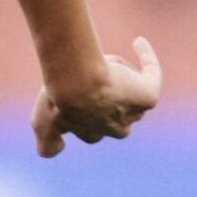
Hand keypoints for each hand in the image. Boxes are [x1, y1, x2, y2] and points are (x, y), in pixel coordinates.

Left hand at [32, 37, 161, 157]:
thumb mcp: (43, 122)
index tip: (79, 91)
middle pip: (120, 115)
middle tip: (100, 75)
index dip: (87, 111)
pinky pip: (152, 75)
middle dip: (112, 99)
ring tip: (107, 60)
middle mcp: (116, 129)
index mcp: (92, 134)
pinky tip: (138, 43)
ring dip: (122, 75)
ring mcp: (134, 113)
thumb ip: (46, 140)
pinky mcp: (148, 97)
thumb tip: (51, 154)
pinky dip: (148, 59)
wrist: (76, 81)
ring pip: (132, 95)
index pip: (94, 128)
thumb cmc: (58, 97)